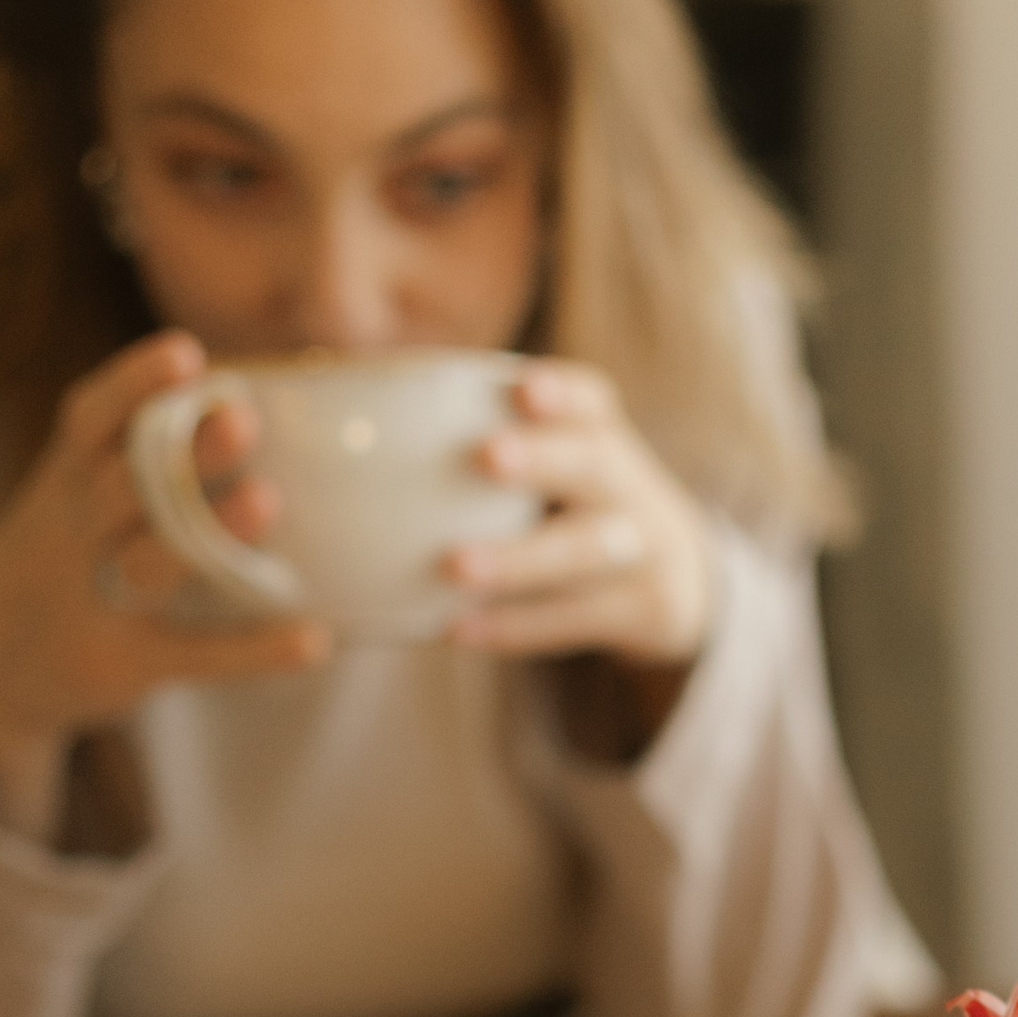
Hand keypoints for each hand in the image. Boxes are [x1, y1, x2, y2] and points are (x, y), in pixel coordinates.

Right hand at [0, 331, 329, 841]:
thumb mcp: (68, 495)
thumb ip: (127, 451)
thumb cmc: (57, 556)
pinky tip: (313, 641)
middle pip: (123, 486)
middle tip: (242, 420)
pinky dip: (254, 651)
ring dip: (210, 534)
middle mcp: (76, 533)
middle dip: (180, 453)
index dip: (132, 384)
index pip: (90, 421)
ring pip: (151, 564)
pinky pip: (195, 655)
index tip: (184, 352)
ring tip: (265, 500)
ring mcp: (97, 600)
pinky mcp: (125, 663)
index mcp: (67, 481)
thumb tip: (237, 395)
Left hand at [447, 361, 715, 674]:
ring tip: (456, 566)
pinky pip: (574, 621)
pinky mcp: (639, 613)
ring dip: (520, 558)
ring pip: (585, 552)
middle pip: (597, 465)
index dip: (561, 393)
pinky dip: (517, 627)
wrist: (679, 584)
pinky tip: (459, 628)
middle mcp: (630, 487)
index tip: (520, 387)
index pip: (593, 402)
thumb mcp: (560, 467)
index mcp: (603, 438)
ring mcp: (643, 553)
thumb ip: (485, 437)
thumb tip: (337, 390)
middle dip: (545, 459)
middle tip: (488, 456)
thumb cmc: (575, 507)